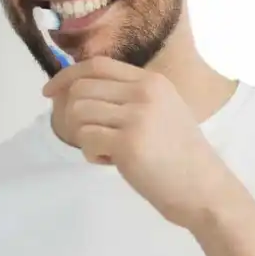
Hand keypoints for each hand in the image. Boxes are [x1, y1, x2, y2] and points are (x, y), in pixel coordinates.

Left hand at [42, 57, 227, 228]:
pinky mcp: (129, 144)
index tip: (48, 92)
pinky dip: (91, 154)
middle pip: (81, 89)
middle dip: (74, 116)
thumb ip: (128, 96)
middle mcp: (144, 92)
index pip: (96, 65)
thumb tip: (76, 89)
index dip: (66, 76)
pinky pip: (86, 140)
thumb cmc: (179, 156)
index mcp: (152, 81)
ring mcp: (137, 117)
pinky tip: (112, 162)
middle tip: (94, 137)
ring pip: (78, 113)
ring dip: (83, 136)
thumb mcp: (161, 111)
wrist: (205, 190)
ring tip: (107, 150)